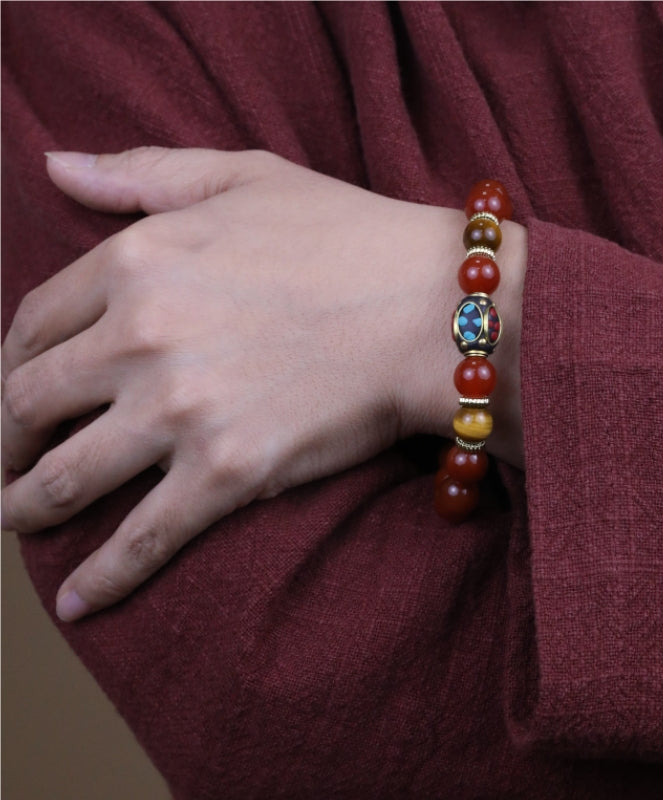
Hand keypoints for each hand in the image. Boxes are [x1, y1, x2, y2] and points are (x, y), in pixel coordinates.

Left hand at [2, 147, 525, 620]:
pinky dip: (103, 577)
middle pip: (29, 404)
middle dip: (6, 439)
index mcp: (137, 261)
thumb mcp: (244, 176)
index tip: (17, 387)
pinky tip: (78, 602)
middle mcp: (141, 338)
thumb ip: (143, 172)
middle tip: (9, 458)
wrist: (432, 308)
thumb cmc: (348, 236)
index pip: (34, 323)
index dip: (11, 362)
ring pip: (67, 479)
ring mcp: (180, 411)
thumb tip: (55, 164)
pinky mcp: (227, 473)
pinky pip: (144, 539)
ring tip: (16, 520)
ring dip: (26, 507)